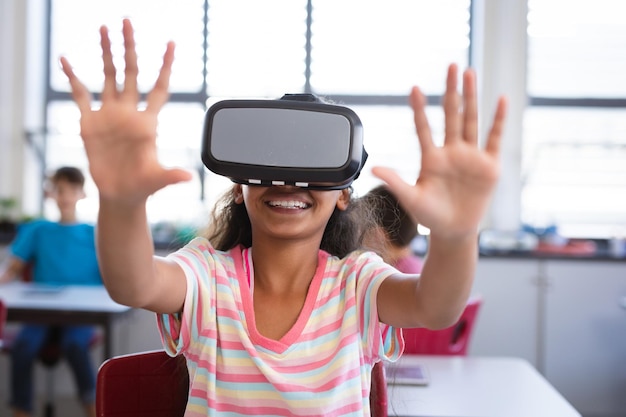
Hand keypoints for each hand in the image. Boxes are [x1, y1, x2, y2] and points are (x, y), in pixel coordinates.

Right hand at [60, 19, 191, 204]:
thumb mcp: (157, 179)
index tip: (171, 43)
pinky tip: (66, 60)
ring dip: (107, 54)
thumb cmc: (142, 185)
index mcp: (148, 122)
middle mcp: (129, 113)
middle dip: (130, 47)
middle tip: (128, 22)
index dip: (165, 66)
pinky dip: (73, 77)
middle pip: (131, 72)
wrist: (120, 194)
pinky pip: (80, 94)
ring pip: (109, 76)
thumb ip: (170, 175)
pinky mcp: (89, 122)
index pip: (159, 88)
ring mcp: (109, 115)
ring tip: (104, 28)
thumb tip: (188, 177)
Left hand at [372, 63, 506, 239]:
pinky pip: (494, 138)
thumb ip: (395, 182)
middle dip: (451, 90)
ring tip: (470, 73)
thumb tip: (373, 169)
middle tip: (451, 65)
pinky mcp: (489, 165)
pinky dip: (498, 120)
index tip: (413, 88)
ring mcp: (470, 156)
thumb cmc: (430, 216)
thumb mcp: (411, 199)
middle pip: (451, 115)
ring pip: (471, 120)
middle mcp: (451, 151)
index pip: (423, 127)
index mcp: (431, 158)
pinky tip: (500, 100)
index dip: (418, 109)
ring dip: (471, 96)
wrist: (454, 231)